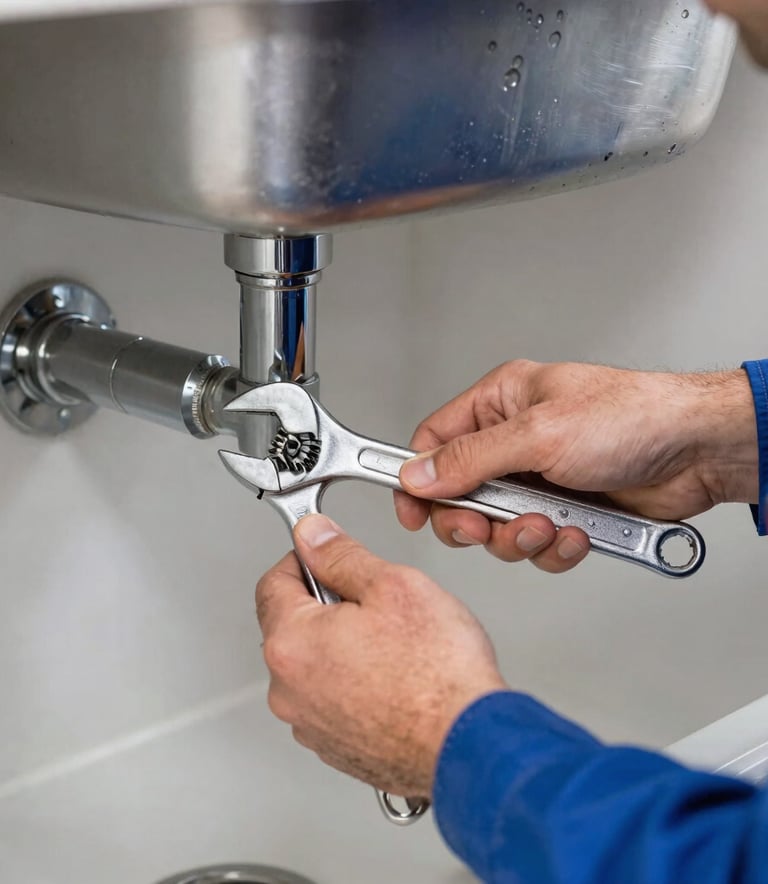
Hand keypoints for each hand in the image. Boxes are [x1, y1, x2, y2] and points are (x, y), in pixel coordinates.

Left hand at [256, 514, 506, 797]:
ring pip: (317, 665)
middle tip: (378, 606)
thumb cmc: (438, 675)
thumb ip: (342, 556)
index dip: (305, 558)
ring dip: (344, 648)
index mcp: (292, 643)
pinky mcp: (337, 750)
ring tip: (396, 649)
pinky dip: (357, 686)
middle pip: (295, 625)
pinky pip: (335, 702)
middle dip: (330, 606)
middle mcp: (288, 691)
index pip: (274, 581)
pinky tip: (398, 681)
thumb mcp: (393, 585)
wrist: (469, 746)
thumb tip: (313, 537)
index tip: (330, 555)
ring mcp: (311, 726)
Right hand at [395, 361, 757, 572]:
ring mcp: (541, 478)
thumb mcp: (539, 435)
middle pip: (462, 494)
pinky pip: (538, 543)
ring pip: (500, 527)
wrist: (697, 452)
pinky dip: (554, 547)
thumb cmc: (631, 417)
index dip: (419, 478)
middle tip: (485, 527)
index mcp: (501, 402)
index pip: (435, 441)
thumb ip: (471, 460)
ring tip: (548, 525)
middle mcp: (515, 440)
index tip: (414, 511)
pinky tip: (576, 532)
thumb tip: (419, 475)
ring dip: (520, 536)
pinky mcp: (567, 509)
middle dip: (475, 520)